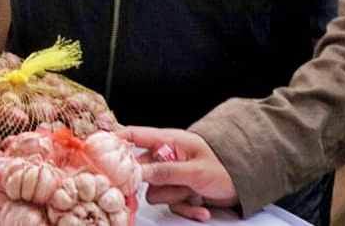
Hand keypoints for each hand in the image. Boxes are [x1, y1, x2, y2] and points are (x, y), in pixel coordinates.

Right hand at [122, 126, 238, 221]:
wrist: (245, 183)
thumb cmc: (225, 166)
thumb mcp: (196, 170)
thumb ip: (166, 171)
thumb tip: (139, 172)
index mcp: (168, 141)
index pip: (134, 135)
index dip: (115, 140)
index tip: (99, 151)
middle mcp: (166, 157)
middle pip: (142, 172)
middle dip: (157, 184)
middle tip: (171, 187)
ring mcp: (172, 175)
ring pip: (155, 193)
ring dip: (176, 197)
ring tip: (195, 193)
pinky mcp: (179, 191)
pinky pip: (171, 204)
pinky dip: (187, 208)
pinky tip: (202, 208)